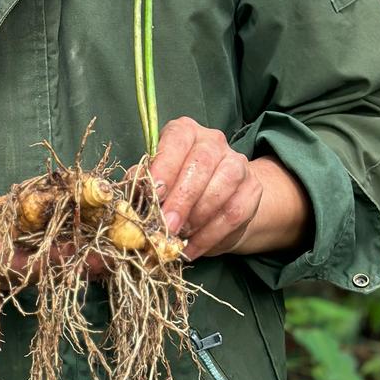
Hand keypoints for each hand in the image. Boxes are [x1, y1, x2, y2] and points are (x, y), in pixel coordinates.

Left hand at [148, 116, 263, 260]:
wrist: (220, 197)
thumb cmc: (178, 184)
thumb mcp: (158, 179)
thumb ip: (144, 183)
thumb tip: (128, 198)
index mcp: (184, 131)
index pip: (176, 141)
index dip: (165, 167)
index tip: (155, 195)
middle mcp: (212, 141)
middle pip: (201, 164)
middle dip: (182, 198)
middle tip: (167, 225)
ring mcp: (236, 162)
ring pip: (222, 187)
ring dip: (198, 218)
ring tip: (179, 238)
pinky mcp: (252, 188)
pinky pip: (234, 213)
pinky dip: (211, 235)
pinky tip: (193, 248)